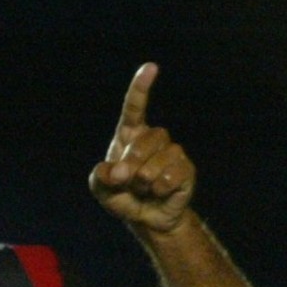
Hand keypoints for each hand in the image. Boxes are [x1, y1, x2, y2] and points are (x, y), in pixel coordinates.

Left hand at [88, 64, 194, 233]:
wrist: (146, 219)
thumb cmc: (122, 197)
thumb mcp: (102, 189)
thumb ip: (100, 177)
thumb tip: (114, 171)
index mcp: (131, 135)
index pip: (135, 108)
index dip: (141, 88)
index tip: (150, 68)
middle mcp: (153, 138)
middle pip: (146, 139)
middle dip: (132, 164)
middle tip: (126, 181)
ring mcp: (172, 151)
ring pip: (160, 158)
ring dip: (145, 180)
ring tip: (144, 189)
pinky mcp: (186, 169)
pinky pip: (172, 174)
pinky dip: (159, 188)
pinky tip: (158, 192)